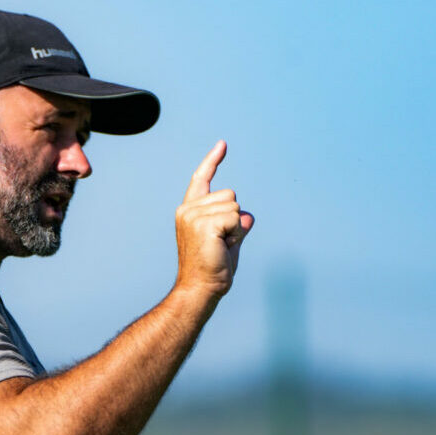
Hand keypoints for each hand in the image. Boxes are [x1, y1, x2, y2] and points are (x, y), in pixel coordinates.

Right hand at [174, 140, 253, 298]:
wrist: (200, 289)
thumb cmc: (213, 268)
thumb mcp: (227, 238)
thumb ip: (236, 223)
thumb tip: (247, 217)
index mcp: (189, 210)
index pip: (202, 178)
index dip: (213, 160)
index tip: (223, 144)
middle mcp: (188, 209)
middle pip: (231, 195)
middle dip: (235, 219)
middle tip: (221, 243)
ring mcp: (193, 215)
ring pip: (235, 207)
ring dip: (236, 229)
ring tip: (220, 247)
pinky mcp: (204, 223)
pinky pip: (237, 218)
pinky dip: (236, 234)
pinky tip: (222, 247)